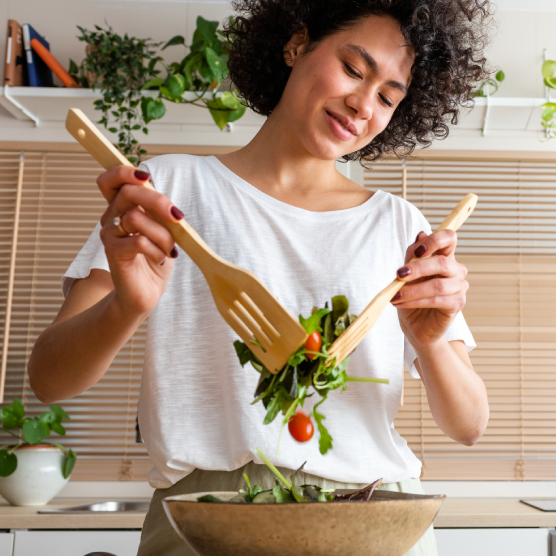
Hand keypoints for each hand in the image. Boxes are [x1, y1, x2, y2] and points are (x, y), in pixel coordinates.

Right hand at [97, 166, 183, 317]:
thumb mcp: (162, 230)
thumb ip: (159, 212)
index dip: (125, 172)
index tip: (146, 178)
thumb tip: (167, 202)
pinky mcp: (113, 253)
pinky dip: (157, 250)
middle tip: (177, 218)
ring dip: (162, 234)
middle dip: (158, 201)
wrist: (145, 293)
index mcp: (122, 208)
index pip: (111, 180)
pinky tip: (161, 259)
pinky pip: (139, 241)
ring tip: (169, 249)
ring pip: (136, 217)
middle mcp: (111, 218)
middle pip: (128, 192)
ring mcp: (110, 235)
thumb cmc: (155, 259)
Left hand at [391, 230, 468, 347]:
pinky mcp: (457, 304)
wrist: (415, 324)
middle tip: (398, 275)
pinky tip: (400, 303)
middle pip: (442, 262)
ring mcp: (459, 287)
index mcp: (445, 257)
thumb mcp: (407, 273)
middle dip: (418, 268)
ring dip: (413, 289)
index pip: (449, 238)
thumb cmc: (412, 296)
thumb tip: (420, 234)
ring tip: (395, 295)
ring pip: (438, 285)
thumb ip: (412, 256)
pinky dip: (415, 301)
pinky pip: (436, 300)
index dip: (435, 240)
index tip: (417, 252)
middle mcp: (456, 270)